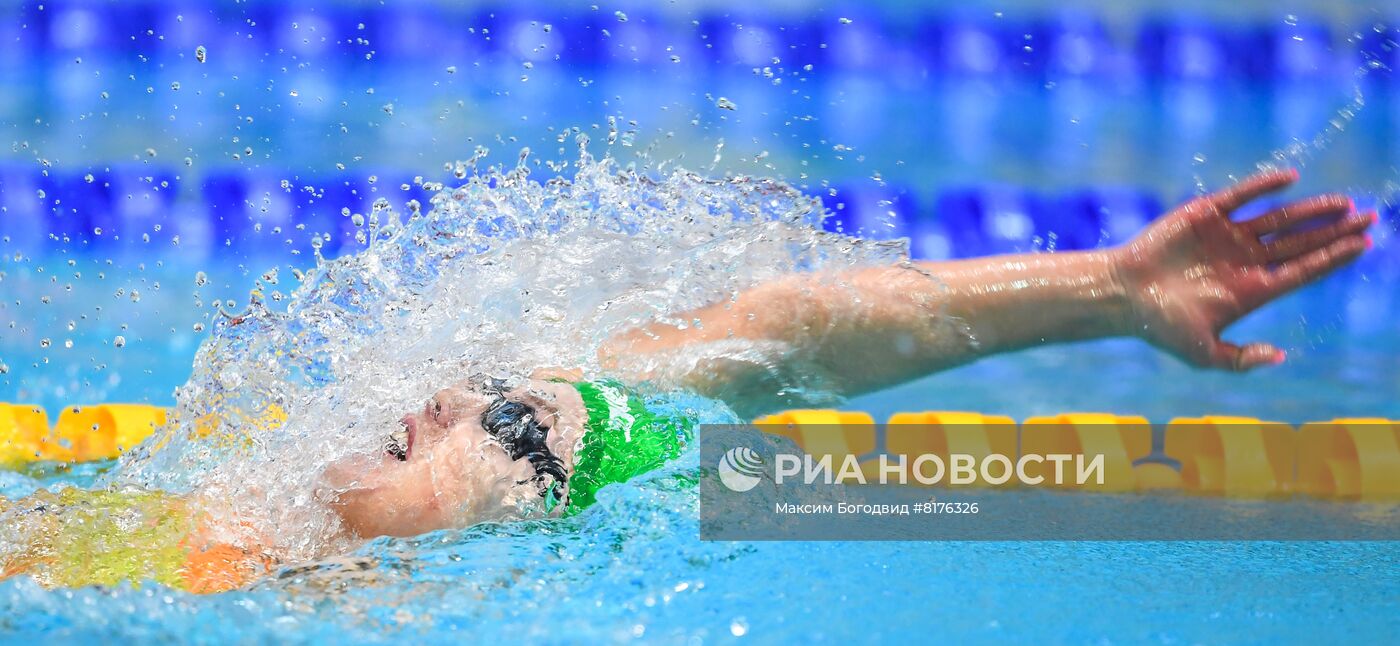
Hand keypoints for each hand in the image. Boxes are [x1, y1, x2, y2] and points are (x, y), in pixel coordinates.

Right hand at [1113, 168, 1373, 370]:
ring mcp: (1227, 236)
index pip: (1302, 270)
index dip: (1333, 258)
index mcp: (1250, 291)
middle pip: (1300, 243)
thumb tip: (1280, 356)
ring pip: (1279, 219)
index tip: (1365, 245)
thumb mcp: (1203, 354)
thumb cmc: (1160, 327)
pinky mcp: (1206, 215)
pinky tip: (1291, 179)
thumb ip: (1240, 359)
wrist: (1122, 295)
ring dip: (1311, 210)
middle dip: (1336, 232)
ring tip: (1344, 203)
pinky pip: (1242, 196)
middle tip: (1371, 218)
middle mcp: (1245, 261)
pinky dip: (1265, 186)